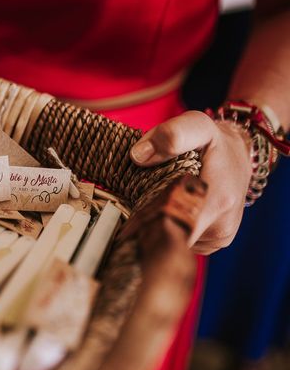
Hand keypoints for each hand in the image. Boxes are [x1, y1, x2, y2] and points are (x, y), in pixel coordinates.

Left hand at [130, 111, 250, 253]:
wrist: (240, 155)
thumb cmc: (214, 141)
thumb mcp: (196, 126)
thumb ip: (171, 135)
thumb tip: (138, 155)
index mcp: (216, 201)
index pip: (171, 226)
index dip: (146, 222)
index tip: (130, 214)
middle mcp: (219, 228)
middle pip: (170, 239)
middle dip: (149, 226)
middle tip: (134, 210)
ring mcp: (218, 239)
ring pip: (175, 243)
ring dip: (159, 229)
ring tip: (153, 206)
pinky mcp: (214, 243)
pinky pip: (184, 243)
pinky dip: (171, 231)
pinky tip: (166, 214)